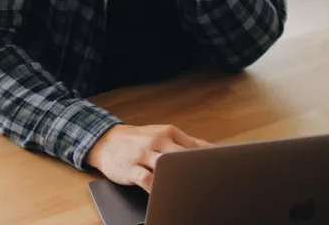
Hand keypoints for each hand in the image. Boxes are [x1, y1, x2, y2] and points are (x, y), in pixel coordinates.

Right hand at [86, 124, 210, 192]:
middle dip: (196, 169)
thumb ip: (187, 142)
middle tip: (210, 183)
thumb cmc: (138, 139)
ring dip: (177, 176)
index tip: (222, 171)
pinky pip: (146, 179)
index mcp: (168, 133)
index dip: (210, 160)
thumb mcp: (162, 134)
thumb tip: (215, 148)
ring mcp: (143, 154)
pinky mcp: (131, 168)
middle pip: (182, 155)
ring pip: (164, 164)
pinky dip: (156, 187)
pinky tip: (164, 194)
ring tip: (191, 189)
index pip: (194, 146)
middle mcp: (157, 141)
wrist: (106, 140)